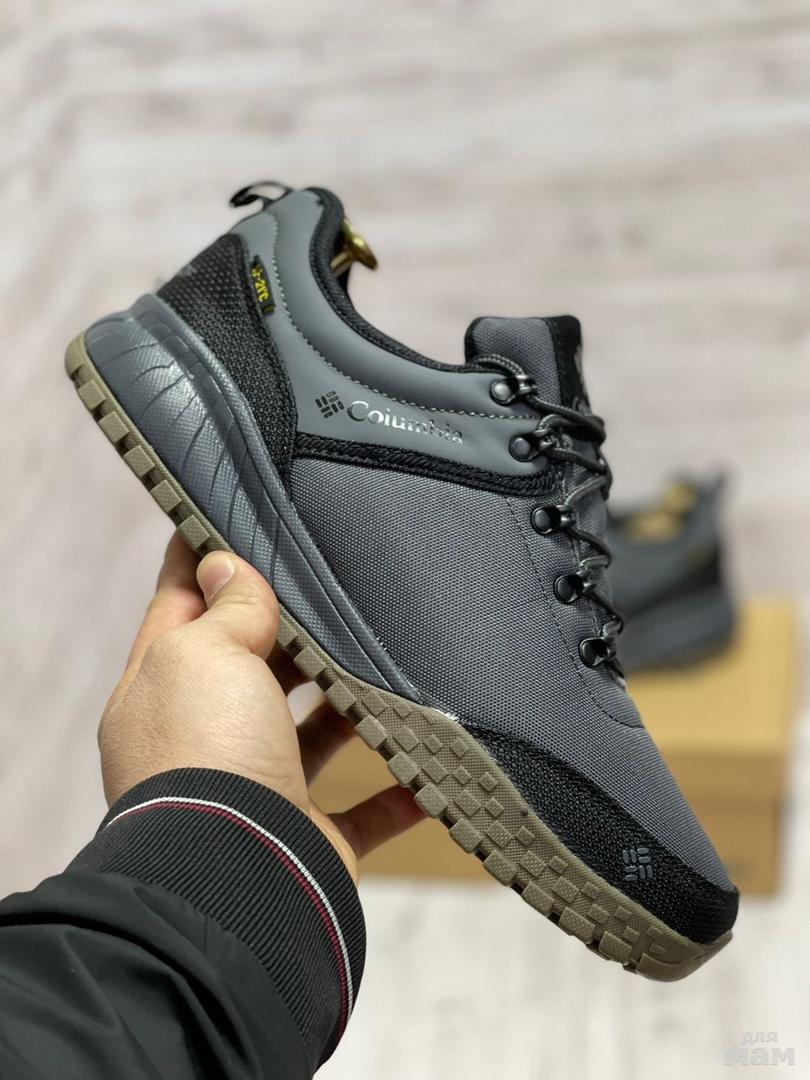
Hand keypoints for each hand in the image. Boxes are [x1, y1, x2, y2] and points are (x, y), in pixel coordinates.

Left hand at [98, 533, 423, 880]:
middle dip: (295, 633)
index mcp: (165, 688)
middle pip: (255, 667)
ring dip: (351, 706)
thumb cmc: (207, 754)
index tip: (236, 513)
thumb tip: (223, 565)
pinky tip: (429, 758)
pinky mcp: (309, 836)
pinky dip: (399, 788)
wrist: (234, 882)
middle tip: (342, 585)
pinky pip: (364, 808)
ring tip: (394, 664)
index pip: (180, 604)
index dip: (206, 559)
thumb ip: (226, 609)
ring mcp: (258, 787)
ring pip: (312, 734)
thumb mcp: (207, 655)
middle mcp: (207, 736)